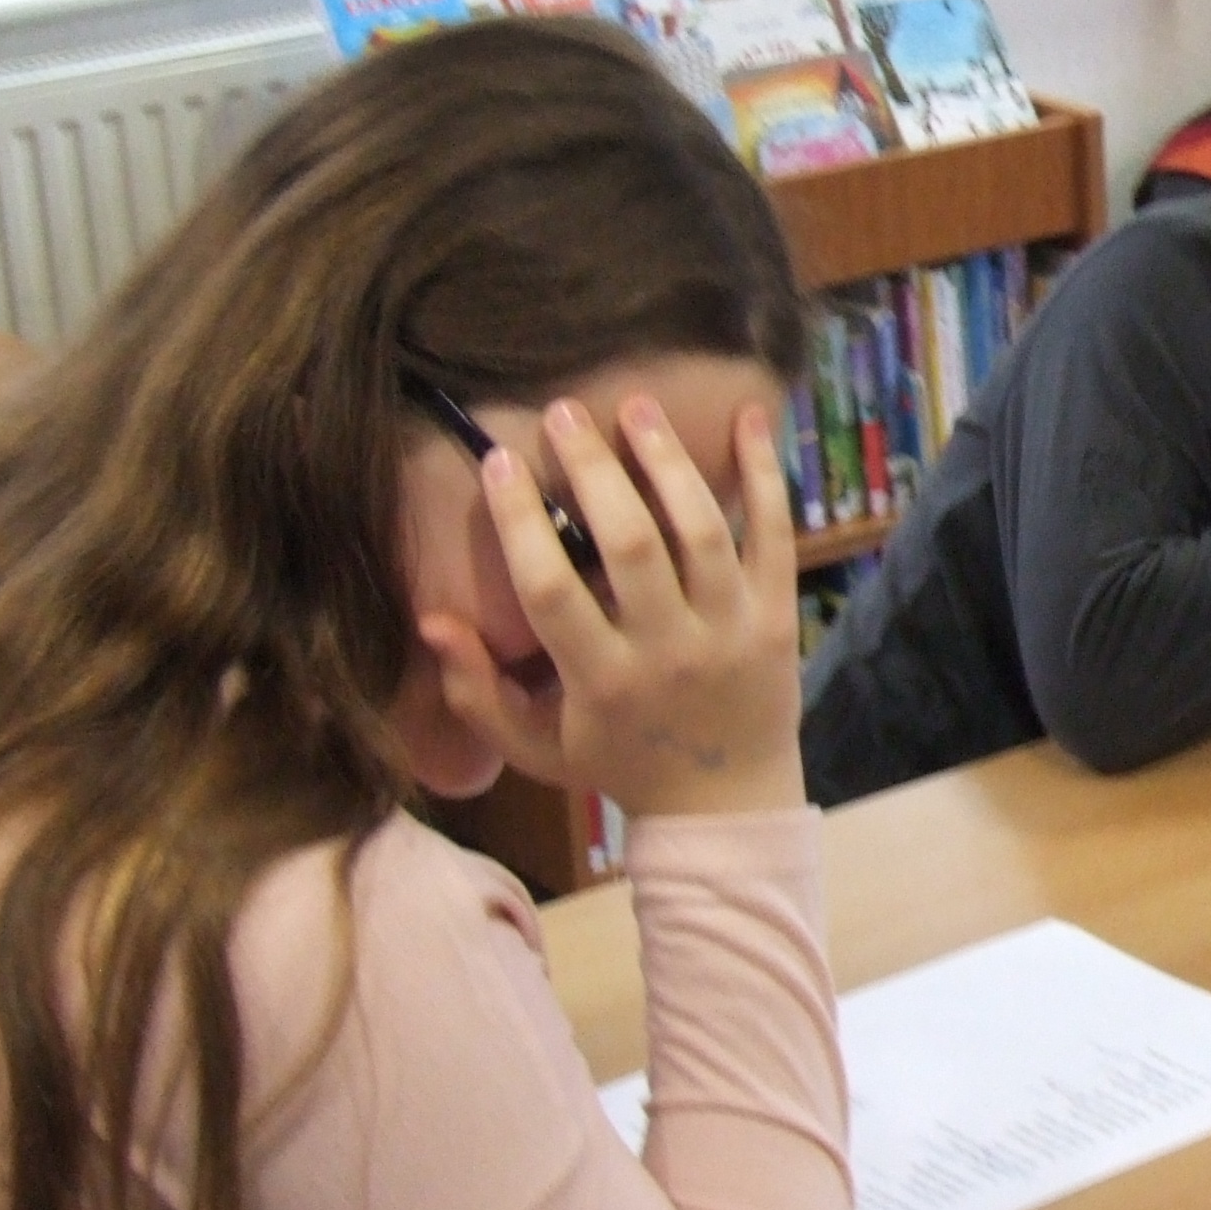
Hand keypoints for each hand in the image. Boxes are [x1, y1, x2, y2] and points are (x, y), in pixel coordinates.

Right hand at [423, 396, 804, 818]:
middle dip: (594, 471)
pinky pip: (775, 535)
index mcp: (603, 681)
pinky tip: (748, 416)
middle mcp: (669, 650)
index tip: (499, 461)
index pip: (552, 591)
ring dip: (667, 461)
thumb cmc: (619, 765)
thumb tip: (432, 620)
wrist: (726, 803)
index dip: (521, 522)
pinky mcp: (778, 616)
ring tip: (635, 405)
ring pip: (701, 531)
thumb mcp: (536, 747)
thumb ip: (478, 692)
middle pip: (630, 545)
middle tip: (564, 411)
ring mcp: (731, 629)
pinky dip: (765, 475)